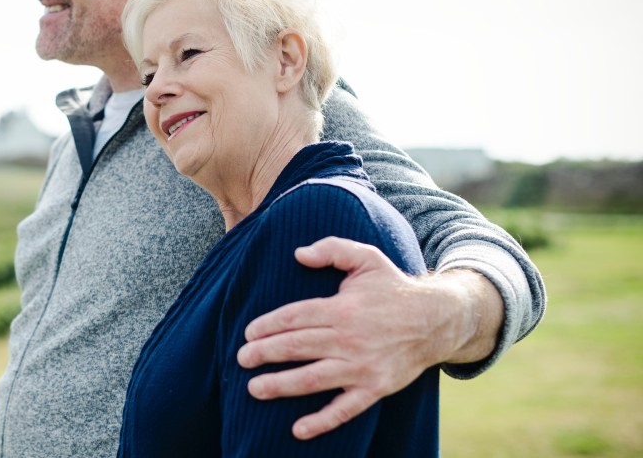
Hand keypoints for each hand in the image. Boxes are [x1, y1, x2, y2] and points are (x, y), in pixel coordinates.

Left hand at [235, 236, 495, 439]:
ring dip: (280, 385)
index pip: (294, 317)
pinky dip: (321, 421)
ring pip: (312, 379)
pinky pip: (345, 409)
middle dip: (263, 354)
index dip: (267, 325)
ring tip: (254, 389)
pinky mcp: (375, 388)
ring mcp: (361, 366)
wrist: (437, 320)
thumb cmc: (393, 288)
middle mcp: (349, 338)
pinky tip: (298, 430)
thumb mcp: (367, 258)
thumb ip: (332, 249)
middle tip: (241, 359)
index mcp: (342, 308)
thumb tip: (298, 253)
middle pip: (296, 347)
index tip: (248, 333)